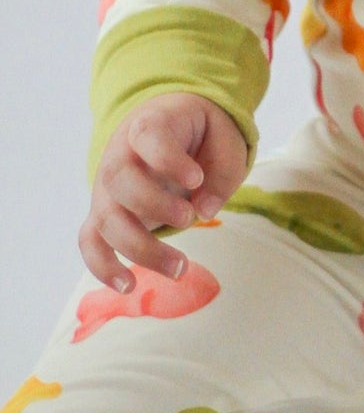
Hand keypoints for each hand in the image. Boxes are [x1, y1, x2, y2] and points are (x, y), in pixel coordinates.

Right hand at [82, 94, 248, 291]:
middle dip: (153, 206)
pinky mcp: (104, 214)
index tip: (196, 178)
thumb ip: (221, 174)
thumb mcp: (224, 142)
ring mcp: (107, 187)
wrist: (170, 129)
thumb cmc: (200, 136)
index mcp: (150, 125)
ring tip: (179, 268)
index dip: (167, 158)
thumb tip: (206, 210)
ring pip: (105, 217)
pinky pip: (90, 241)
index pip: (148, 135)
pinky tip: (128, 286)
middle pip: (119, 180)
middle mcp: (119, 155)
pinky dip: (102, 266)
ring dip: (139, 247)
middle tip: (190, 219)